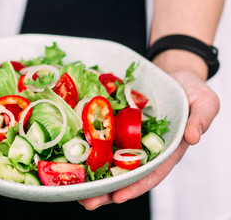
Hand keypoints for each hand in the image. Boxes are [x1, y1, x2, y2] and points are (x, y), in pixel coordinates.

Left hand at [79, 70, 219, 209]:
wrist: (172, 75)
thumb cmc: (190, 90)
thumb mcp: (204, 101)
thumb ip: (202, 119)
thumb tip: (193, 138)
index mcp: (166, 151)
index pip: (151, 174)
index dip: (135, 187)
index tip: (118, 197)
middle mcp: (145, 150)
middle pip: (125, 175)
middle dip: (107, 190)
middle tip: (87, 202)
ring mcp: (129, 139)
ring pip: (110, 162)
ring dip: (93, 177)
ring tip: (75, 190)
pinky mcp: (117, 127)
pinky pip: (103, 139)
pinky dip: (89, 150)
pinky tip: (73, 159)